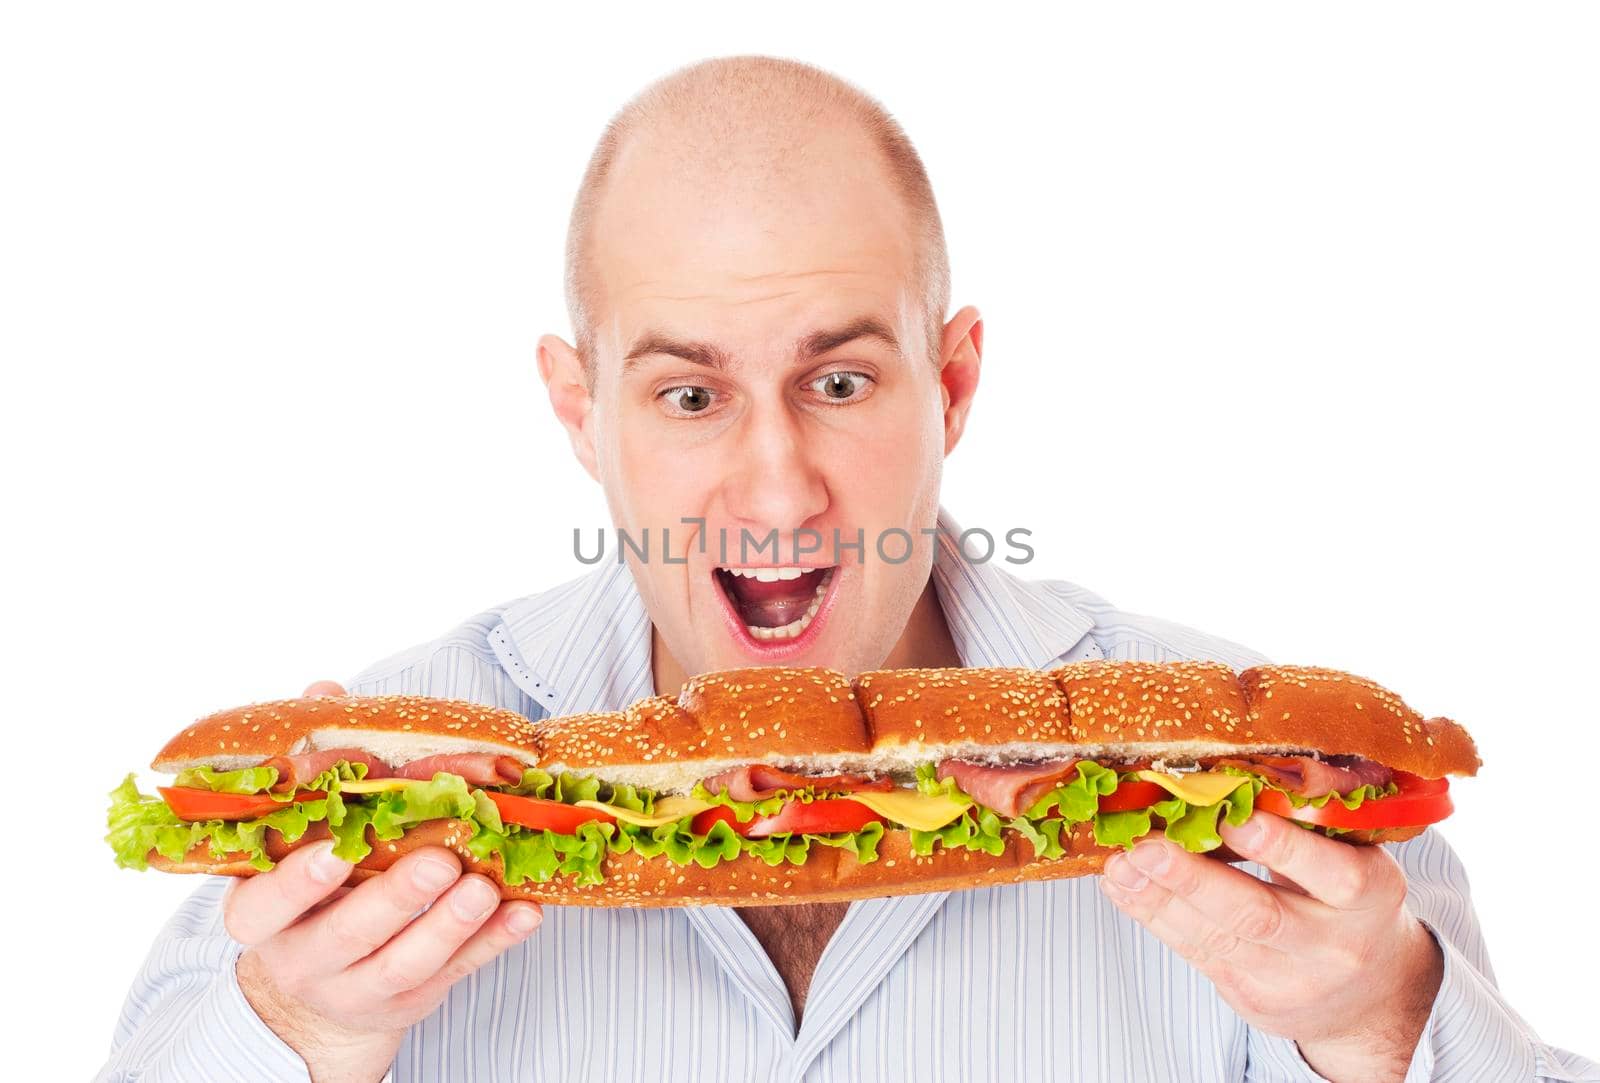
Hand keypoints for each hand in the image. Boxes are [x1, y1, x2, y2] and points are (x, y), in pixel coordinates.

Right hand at [225, 681, 543, 1082]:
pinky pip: (457, 972)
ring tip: (484, 887)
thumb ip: (313, 767)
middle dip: (394, 898)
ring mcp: (358, 986)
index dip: (297, 884)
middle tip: (438, 861)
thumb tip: (324, 691)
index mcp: (262, 914)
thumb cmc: (315, 890)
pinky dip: (493, 942)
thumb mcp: (296, 839)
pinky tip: (525, 912)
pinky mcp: (412, 999)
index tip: (334, 853)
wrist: (323, 992)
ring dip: (449, 924)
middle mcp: (304, 956)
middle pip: (347, 934)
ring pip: (405, 962)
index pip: (265, 905)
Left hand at [1099, 811, 1442, 1082]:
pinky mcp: (1251, 997)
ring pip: (1215, 937)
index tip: (1233, 814)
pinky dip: (1153, 915)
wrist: (1369, 996)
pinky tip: (1125, 887)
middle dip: (1194, 879)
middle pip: (1257, 914)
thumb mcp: (1352, 858)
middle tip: (1147, 846)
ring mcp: (1290, 979)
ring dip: (1157, 896)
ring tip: (1120, 863)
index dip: (1281, 845)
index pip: (1331, 873)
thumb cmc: (1348, 904)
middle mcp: (1335, 945)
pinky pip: (1195, 952)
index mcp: (1371, 895)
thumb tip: (1235, 769)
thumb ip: (1306, 823)